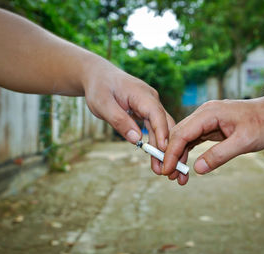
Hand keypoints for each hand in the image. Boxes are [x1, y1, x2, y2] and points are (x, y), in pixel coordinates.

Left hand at [83, 58, 174, 174]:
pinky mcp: (147, 111)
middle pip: (164, 123)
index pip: (156, 114)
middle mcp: (151, 99)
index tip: (164, 151)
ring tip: (159, 168)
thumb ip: (119, 121)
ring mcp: (150, 105)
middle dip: (165, 146)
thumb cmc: (99, 87)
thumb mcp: (103, 104)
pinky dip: (155, 142)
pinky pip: (155, 128)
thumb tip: (136, 139)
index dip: (162, 133)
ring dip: (160, 147)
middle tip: (165, 168)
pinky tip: (155, 156)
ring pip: (161, 128)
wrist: (98, 75)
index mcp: (142, 94)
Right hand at [162, 97, 263, 184]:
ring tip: (178, 176)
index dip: (172, 152)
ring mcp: (206, 120)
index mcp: (209, 113)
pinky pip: (194, 139)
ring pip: (185, 138)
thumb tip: (198, 169)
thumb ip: (220, 155)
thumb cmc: (262, 123)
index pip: (182, 133)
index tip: (167, 170)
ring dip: (179, 156)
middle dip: (172, 156)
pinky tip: (186, 165)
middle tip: (170, 177)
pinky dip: (188, 152)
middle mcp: (204, 114)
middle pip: (179, 134)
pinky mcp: (210, 126)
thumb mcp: (244, 142)